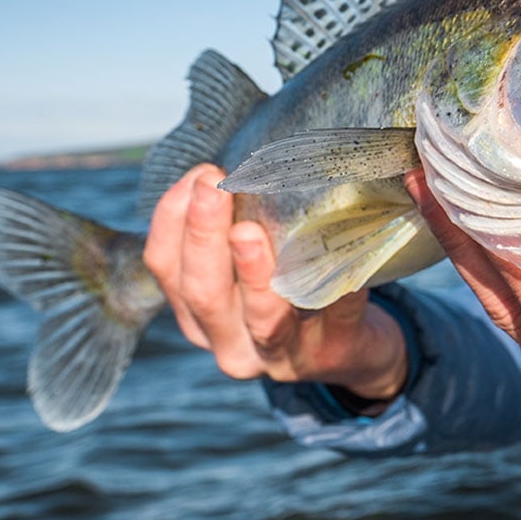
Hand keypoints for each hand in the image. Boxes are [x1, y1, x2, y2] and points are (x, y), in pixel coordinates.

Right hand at [143, 164, 407, 399]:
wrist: (354, 352)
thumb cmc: (293, 298)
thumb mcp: (252, 273)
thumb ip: (235, 231)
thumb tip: (233, 165)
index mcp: (202, 318)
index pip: (166, 269)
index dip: (172, 221)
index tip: (198, 176)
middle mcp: (232, 343)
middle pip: (203, 294)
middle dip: (202, 237)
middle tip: (213, 187)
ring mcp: (284, 354)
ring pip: (261, 317)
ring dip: (252, 273)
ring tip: (249, 233)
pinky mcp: (334, 352)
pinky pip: (335, 318)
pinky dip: (338, 291)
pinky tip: (344, 261)